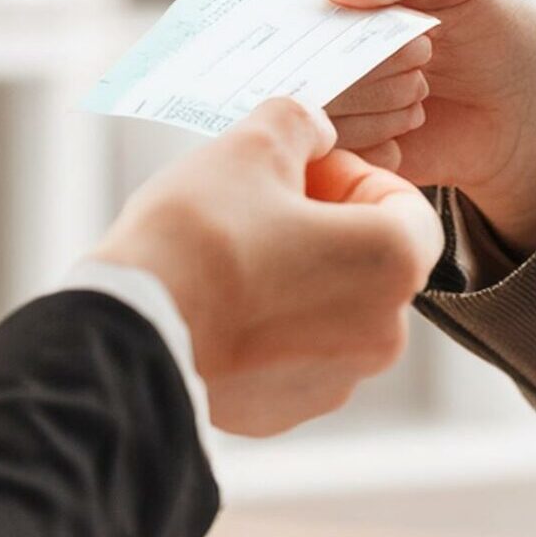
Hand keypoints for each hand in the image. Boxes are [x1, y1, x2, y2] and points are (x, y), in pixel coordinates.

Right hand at [90, 99, 441, 436]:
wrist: (127, 331)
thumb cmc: (197, 237)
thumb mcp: (251, 147)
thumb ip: (299, 124)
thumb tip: (312, 128)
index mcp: (392, 264)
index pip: (408, 207)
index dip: (354, 177)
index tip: (304, 170)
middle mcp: (381, 334)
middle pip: (369, 262)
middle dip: (325, 226)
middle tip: (262, 204)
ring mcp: (334, 381)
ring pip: (331, 311)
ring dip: (296, 277)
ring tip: (231, 254)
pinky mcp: (285, 412)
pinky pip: (293, 356)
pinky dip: (267, 327)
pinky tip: (216, 303)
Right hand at [281, 0, 535, 248]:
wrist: (528, 114)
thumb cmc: (497, 26)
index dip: (282, 0)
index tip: (323, 16)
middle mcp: (317, 39)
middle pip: (288, 51)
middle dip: (360, 59)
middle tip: (421, 54)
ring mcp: (326, 96)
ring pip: (308, 107)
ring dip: (374, 103)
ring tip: (421, 90)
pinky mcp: (340, 149)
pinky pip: (330, 153)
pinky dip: (374, 145)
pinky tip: (409, 132)